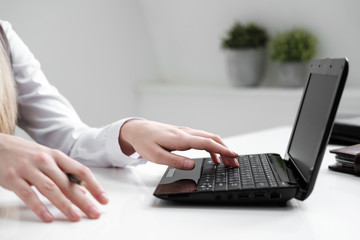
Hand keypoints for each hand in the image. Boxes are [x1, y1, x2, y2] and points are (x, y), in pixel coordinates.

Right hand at [0, 133, 108, 221]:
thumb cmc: (25, 153)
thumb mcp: (47, 158)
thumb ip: (63, 173)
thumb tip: (82, 191)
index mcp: (56, 155)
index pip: (81, 171)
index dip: (94, 186)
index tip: (103, 199)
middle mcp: (45, 161)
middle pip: (68, 183)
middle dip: (84, 200)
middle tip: (94, 213)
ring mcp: (29, 169)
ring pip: (51, 189)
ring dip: (65, 205)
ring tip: (75, 217)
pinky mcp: (12, 178)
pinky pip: (28, 195)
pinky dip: (39, 207)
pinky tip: (48, 217)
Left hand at [119, 120, 238, 169]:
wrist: (137, 130)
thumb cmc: (144, 142)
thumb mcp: (155, 156)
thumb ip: (174, 161)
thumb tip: (191, 165)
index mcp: (180, 138)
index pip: (207, 143)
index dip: (222, 150)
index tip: (234, 156)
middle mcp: (185, 133)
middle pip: (212, 139)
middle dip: (226, 150)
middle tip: (235, 161)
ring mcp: (185, 132)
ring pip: (208, 138)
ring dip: (220, 148)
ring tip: (227, 161)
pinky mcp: (183, 134)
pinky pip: (202, 138)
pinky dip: (211, 146)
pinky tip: (212, 156)